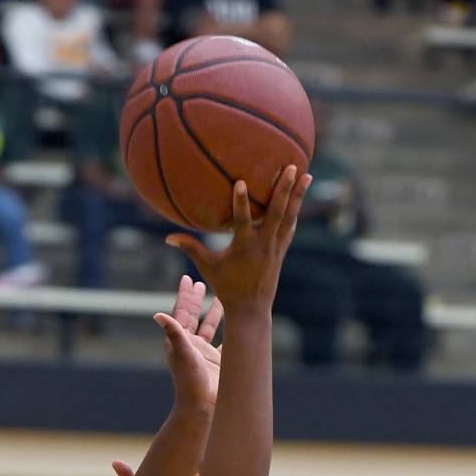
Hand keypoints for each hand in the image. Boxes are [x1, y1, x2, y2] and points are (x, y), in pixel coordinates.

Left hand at [154, 274, 224, 419]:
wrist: (202, 405)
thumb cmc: (189, 380)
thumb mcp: (181, 352)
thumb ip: (173, 332)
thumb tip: (157, 314)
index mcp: (179, 341)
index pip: (181, 312)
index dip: (184, 295)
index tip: (187, 277)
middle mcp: (190, 345)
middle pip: (194, 316)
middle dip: (196, 299)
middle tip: (200, 281)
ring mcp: (204, 353)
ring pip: (210, 327)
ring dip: (214, 312)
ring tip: (220, 297)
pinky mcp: (218, 361)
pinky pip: (225, 342)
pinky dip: (230, 332)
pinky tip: (236, 323)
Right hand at [167, 168, 309, 314]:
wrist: (251, 309)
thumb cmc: (226, 287)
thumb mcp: (207, 267)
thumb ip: (191, 248)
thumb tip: (168, 237)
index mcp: (244, 247)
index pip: (242, 221)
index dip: (241, 202)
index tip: (241, 181)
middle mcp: (264, 244)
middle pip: (276, 213)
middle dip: (284, 189)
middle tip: (292, 166)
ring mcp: (276, 246)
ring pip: (290, 216)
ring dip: (298, 195)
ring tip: (307, 174)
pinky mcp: (282, 250)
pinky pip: (290, 226)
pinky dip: (294, 211)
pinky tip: (299, 197)